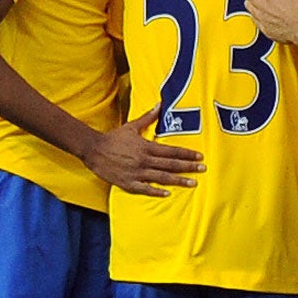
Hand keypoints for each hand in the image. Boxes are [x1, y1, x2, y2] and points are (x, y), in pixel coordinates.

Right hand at [84, 106, 203, 196]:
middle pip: (170, 165)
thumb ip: (148, 117)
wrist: (94, 150)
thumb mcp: (132, 126)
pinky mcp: (128, 183)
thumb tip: (160, 104)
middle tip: (203, 169)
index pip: (171, 151)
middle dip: (188, 167)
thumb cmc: (114, 138)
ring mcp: (137, 173)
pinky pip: (145, 189)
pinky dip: (156, 192)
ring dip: (178, 180)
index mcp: (146, 147)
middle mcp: (144, 160)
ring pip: (162, 177)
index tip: (199, 156)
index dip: (186, 154)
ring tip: (193, 183)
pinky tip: (167, 193)